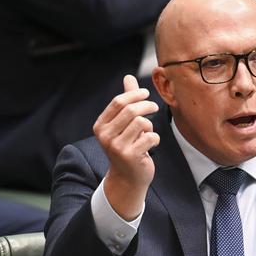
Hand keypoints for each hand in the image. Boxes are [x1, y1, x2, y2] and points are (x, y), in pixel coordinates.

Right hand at [93, 74, 159, 220]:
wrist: (128, 178)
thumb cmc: (127, 147)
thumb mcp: (123, 125)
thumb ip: (126, 101)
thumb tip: (129, 77)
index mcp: (100, 126)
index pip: (118, 102)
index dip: (134, 94)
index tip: (146, 94)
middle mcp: (105, 136)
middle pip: (131, 110)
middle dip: (146, 105)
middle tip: (154, 107)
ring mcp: (117, 147)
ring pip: (142, 122)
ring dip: (150, 126)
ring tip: (147, 133)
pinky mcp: (131, 156)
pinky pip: (151, 137)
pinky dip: (155, 138)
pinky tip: (151, 145)